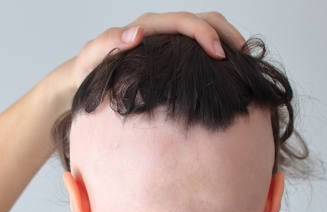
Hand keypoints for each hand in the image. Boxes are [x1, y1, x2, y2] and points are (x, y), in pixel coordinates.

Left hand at [68, 11, 245, 90]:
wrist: (82, 78)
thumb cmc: (87, 70)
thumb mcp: (91, 58)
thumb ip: (108, 43)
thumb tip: (136, 33)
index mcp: (147, 28)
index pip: (184, 22)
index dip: (205, 34)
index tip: (220, 55)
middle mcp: (160, 29)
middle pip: (202, 19)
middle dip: (226, 33)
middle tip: (244, 56)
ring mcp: (166, 41)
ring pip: (205, 29)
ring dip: (226, 41)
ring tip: (242, 63)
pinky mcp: (170, 55)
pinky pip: (198, 48)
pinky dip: (217, 54)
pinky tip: (226, 73)